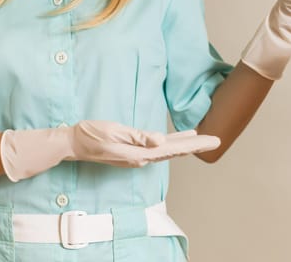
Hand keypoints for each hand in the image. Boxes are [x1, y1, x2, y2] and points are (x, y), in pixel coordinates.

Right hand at [64, 120, 220, 166]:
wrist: (74, 143)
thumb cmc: (92, 135)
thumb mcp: (115, 132)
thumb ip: (138, 137)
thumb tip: (160, 141)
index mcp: (141, 153)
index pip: (174, 148)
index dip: (196, 144)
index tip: (214, 141)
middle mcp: (143, 157)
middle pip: (176, 150)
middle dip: (197, 145)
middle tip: (217, 141)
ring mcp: (139, 155)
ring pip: (169, 149)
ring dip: (187, 144)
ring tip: (203, 138)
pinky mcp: (134, 150)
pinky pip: (159, 146)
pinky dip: (173, 142)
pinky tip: (179, 138)